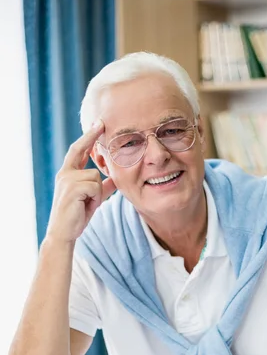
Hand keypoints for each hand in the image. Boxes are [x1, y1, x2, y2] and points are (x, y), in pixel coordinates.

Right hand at [46, 120, 115, 243]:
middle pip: (82, 152)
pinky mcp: (72, 188)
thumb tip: (115, 179)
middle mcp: (65, 173)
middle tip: (101, 122)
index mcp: (68, 173)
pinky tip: (85, 207)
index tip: (97, 124)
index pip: (78, 150)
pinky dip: (95, 199)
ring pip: (95, 176)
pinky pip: (95, 186)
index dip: (88, 137)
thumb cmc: (77, 215)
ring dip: (97, 193)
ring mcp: (67, 179)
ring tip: (87, 204)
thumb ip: (103, 186)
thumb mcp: (93, 198)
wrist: (64, 232)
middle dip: (91, 136)